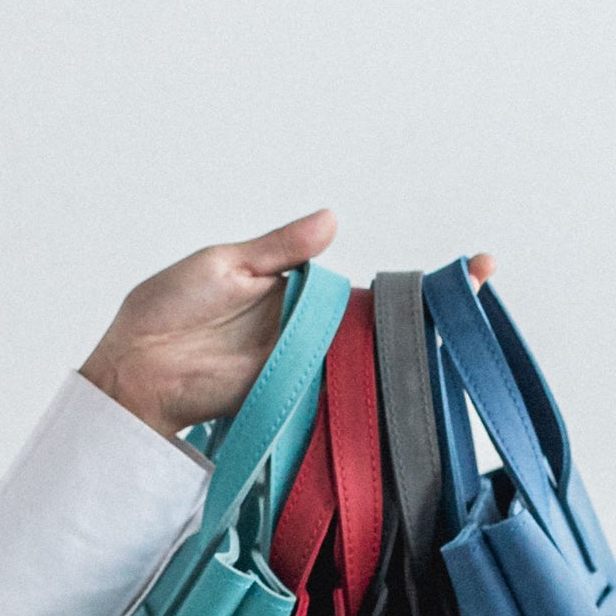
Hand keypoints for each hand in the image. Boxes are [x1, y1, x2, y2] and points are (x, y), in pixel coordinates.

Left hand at [81, 220, 495, 434]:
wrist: (133, 364)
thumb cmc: (167, 310)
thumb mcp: (226, 265)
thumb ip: (282, 249)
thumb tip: (332, 220)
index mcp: (300, 294)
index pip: (371, 287)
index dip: (420, 283)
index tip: (477, 268)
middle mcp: (311, 333)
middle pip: (384, 327)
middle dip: (434, 317)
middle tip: (482, 297)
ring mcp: (303, 367)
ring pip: (368, 359)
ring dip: (409, 351)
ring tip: (459, 333)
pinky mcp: (288, 395)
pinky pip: (336, 390)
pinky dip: (369, 384)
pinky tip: (406, 376)